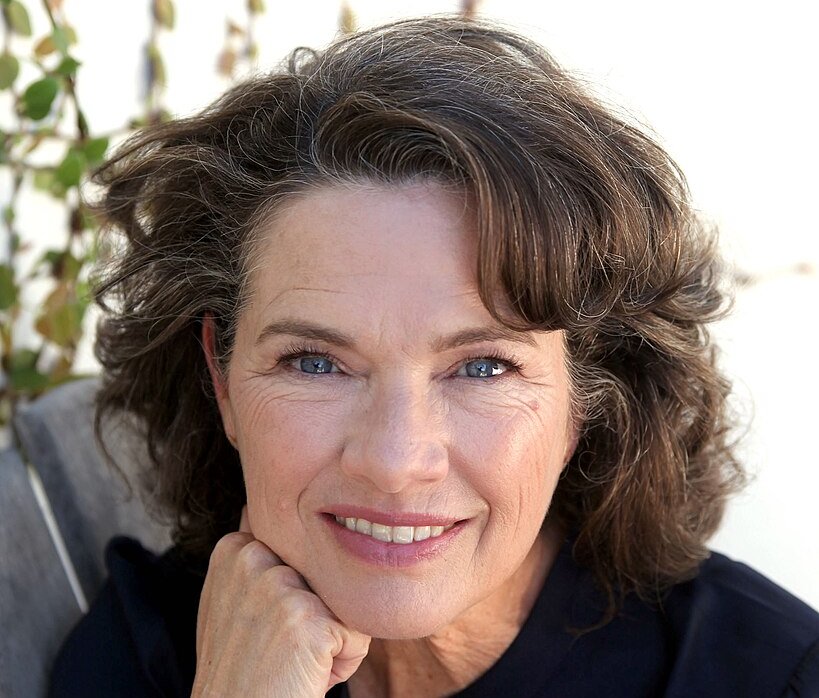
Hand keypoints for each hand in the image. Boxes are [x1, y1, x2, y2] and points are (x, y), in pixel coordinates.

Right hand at [191, 507, 370, 696]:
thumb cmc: (242, 672)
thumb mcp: (235, 604)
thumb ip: (259, 561)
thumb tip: (276, 511)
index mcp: (234, 548)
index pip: (301, 549)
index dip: (295, 596)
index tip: (263, 629)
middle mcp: (253, 557)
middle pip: (325, 572)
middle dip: (316, 613)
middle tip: (280, 648)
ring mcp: (278, 584)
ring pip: (344, 601)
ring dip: (330, 638)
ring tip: (292, 661)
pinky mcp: (305, 616)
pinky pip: (357, 634)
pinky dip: (343, 662)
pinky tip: (305, 674)